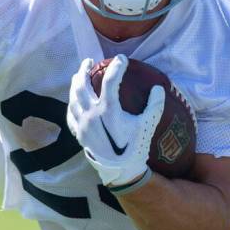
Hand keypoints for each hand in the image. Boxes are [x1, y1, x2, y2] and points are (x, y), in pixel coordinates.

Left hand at [67, 55, 164, 188]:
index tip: (121, 59)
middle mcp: (91, 115)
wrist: (120, 170)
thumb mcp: (147, 126)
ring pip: (73, 98)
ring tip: (79, 76)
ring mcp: (82, 124)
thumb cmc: (135, 147)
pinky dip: (72, 104)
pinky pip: (71, 114)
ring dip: (76, 84)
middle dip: (84, 70)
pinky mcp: (78, 133)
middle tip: (89, 62)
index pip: (110, 81)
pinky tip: (75, 100)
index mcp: (108, 111)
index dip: (116, 67)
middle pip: (82, 85)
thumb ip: (154, 106)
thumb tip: (159, 88)